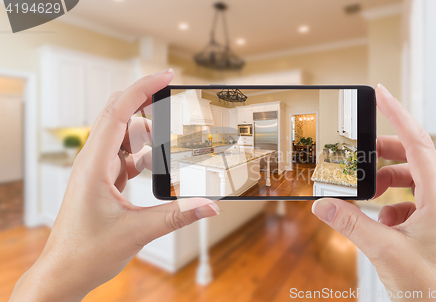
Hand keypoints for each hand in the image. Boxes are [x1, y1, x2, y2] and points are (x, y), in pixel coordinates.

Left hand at [10, 70, 219, 301]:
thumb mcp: (138, 231)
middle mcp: (92, 162)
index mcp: (94, 165)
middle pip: (119, 116)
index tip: (165, 76)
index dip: (142, 90)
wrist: (64, 273)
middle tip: (173, 96)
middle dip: (146, 102)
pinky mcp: (102, 181)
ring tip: (170, 137)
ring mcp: (96, 170)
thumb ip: (178, 215)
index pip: (118, 114)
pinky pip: (123, 156)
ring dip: (146, 133)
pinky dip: (142, 154)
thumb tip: (210, 205)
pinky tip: (155, 164)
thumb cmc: (86, 252)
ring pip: (122, 136)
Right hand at [312, 84, 435, 300]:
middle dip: (384, 154)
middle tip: (360, 153)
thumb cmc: (431, 289)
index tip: (381, 93)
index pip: (418, 143)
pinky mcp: (433, 229)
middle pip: (413, 160)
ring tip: (366, 194)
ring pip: (411, 183)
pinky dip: (390, 207)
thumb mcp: (384, 250)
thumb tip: (322, 203)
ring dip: (385, 184)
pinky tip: (379, 223)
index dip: (398, 115)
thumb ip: (350, 223)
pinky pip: (409, 204)